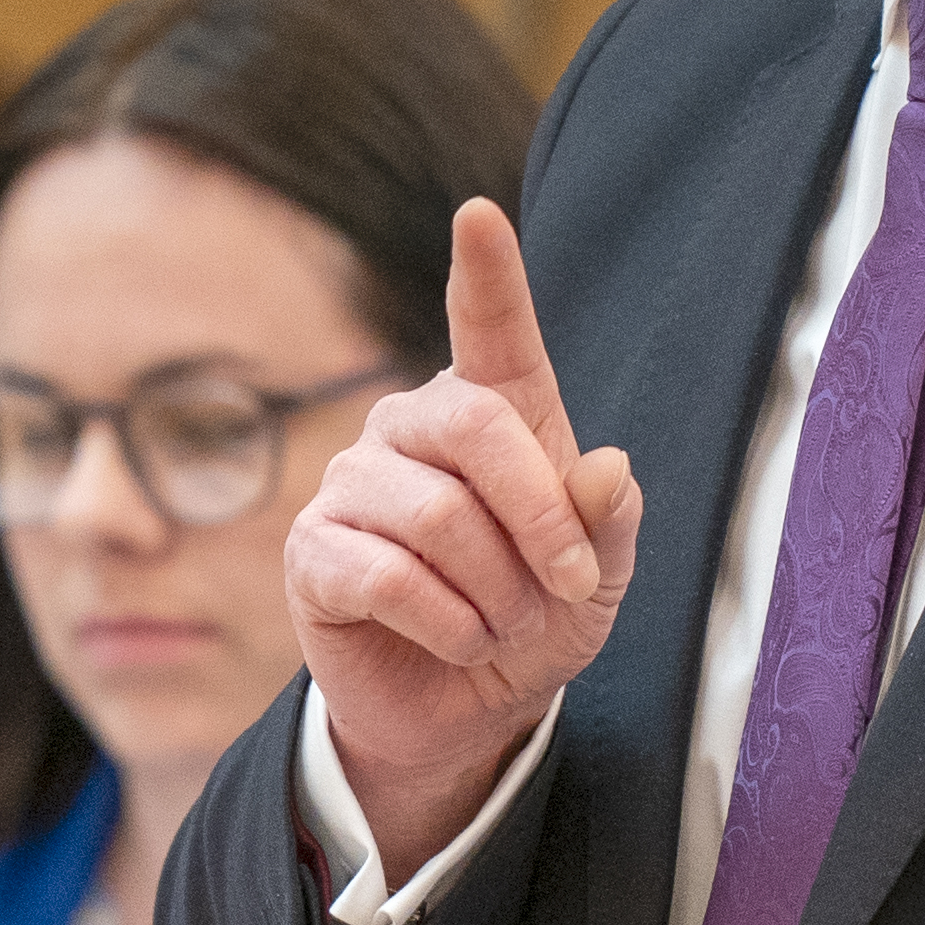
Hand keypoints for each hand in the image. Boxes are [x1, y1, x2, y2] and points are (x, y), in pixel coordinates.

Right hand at [284, 198, 641, 876]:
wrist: (471, 709)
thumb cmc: (538, 616)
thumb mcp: (600, 575)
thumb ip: (610, 521)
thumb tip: (608, 469)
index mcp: (491, 411)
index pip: (489, 329)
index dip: (487, 273)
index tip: (480, 216)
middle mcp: (411, 427)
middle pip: (477, 428)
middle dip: (540, 518)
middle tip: (569, 586)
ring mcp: (354, 484)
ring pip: (440, 518)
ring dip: (497, 592)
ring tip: (502, 624)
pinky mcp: (314, 552)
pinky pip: (390, 577)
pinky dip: (450, 624)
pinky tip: (458, 639)